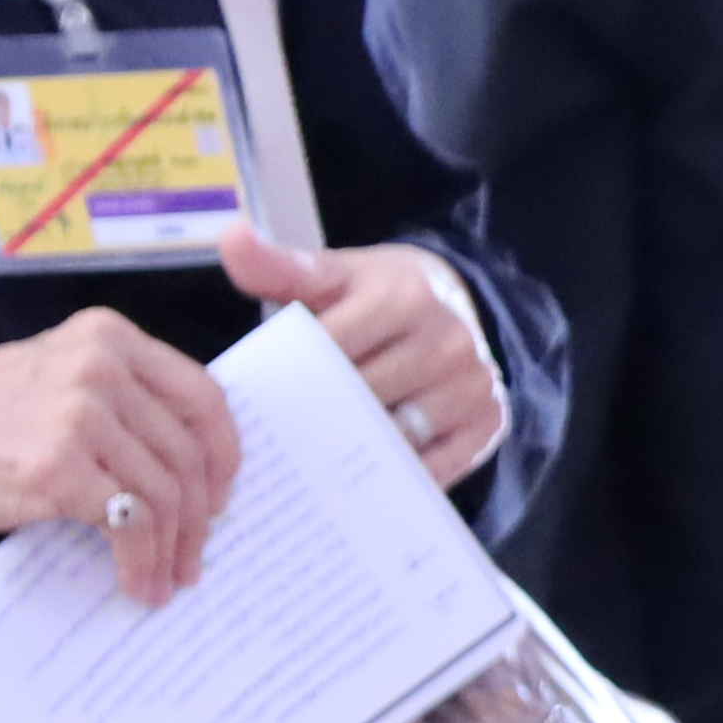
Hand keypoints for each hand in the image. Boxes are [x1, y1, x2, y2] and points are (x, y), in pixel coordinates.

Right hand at [0, 308, 242, 604]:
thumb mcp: (51, 376)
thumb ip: (116, 396)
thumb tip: (183, 460)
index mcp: (107, 336)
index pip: (201, 394)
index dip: (223, 451)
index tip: (223, 493)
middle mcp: (100, 367)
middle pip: (188, 450)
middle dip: (201, 515)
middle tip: (198, 554)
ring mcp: (80, 416)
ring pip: (164, 492)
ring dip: (173, 548)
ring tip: (167, 580)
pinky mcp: (59, 469)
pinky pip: (129, 524)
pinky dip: (141, 562)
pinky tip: (136, 584)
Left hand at [222, 225, 508, 487]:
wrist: (462, 304)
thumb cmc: (384, 296)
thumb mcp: (336, 274)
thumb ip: (279, 266)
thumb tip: (232, 237)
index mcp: (404, 296)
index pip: (332, 350)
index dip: (292, 379)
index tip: (259, 403)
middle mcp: (448, 340)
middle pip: (363, 398)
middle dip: (317, 422)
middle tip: (276, 447)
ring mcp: (473, 384)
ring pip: (398, 438)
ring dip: (355, 458)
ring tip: (313, 470)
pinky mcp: (490, 422)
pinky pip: (435, 469)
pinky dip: (395, 481)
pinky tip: (361, 485)